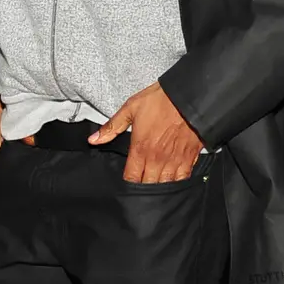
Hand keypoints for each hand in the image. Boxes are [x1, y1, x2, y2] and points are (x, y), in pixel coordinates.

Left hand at [89, 81, 203, 182]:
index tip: (127, 182)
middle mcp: (157, 159)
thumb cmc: (161, 100)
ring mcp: (174, 161)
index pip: (131, 178)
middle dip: (142, 188)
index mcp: (140, 149)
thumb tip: (93, 140)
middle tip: (140, 186)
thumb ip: (112, 127)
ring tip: (155, 186)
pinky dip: (177, 182)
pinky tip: (173, 181)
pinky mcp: (189, 158)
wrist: (188, 95)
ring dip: (159, 187)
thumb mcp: (131, 108)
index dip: (128, 183)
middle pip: (147, 186)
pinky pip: (183, 179)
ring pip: (165, 186)